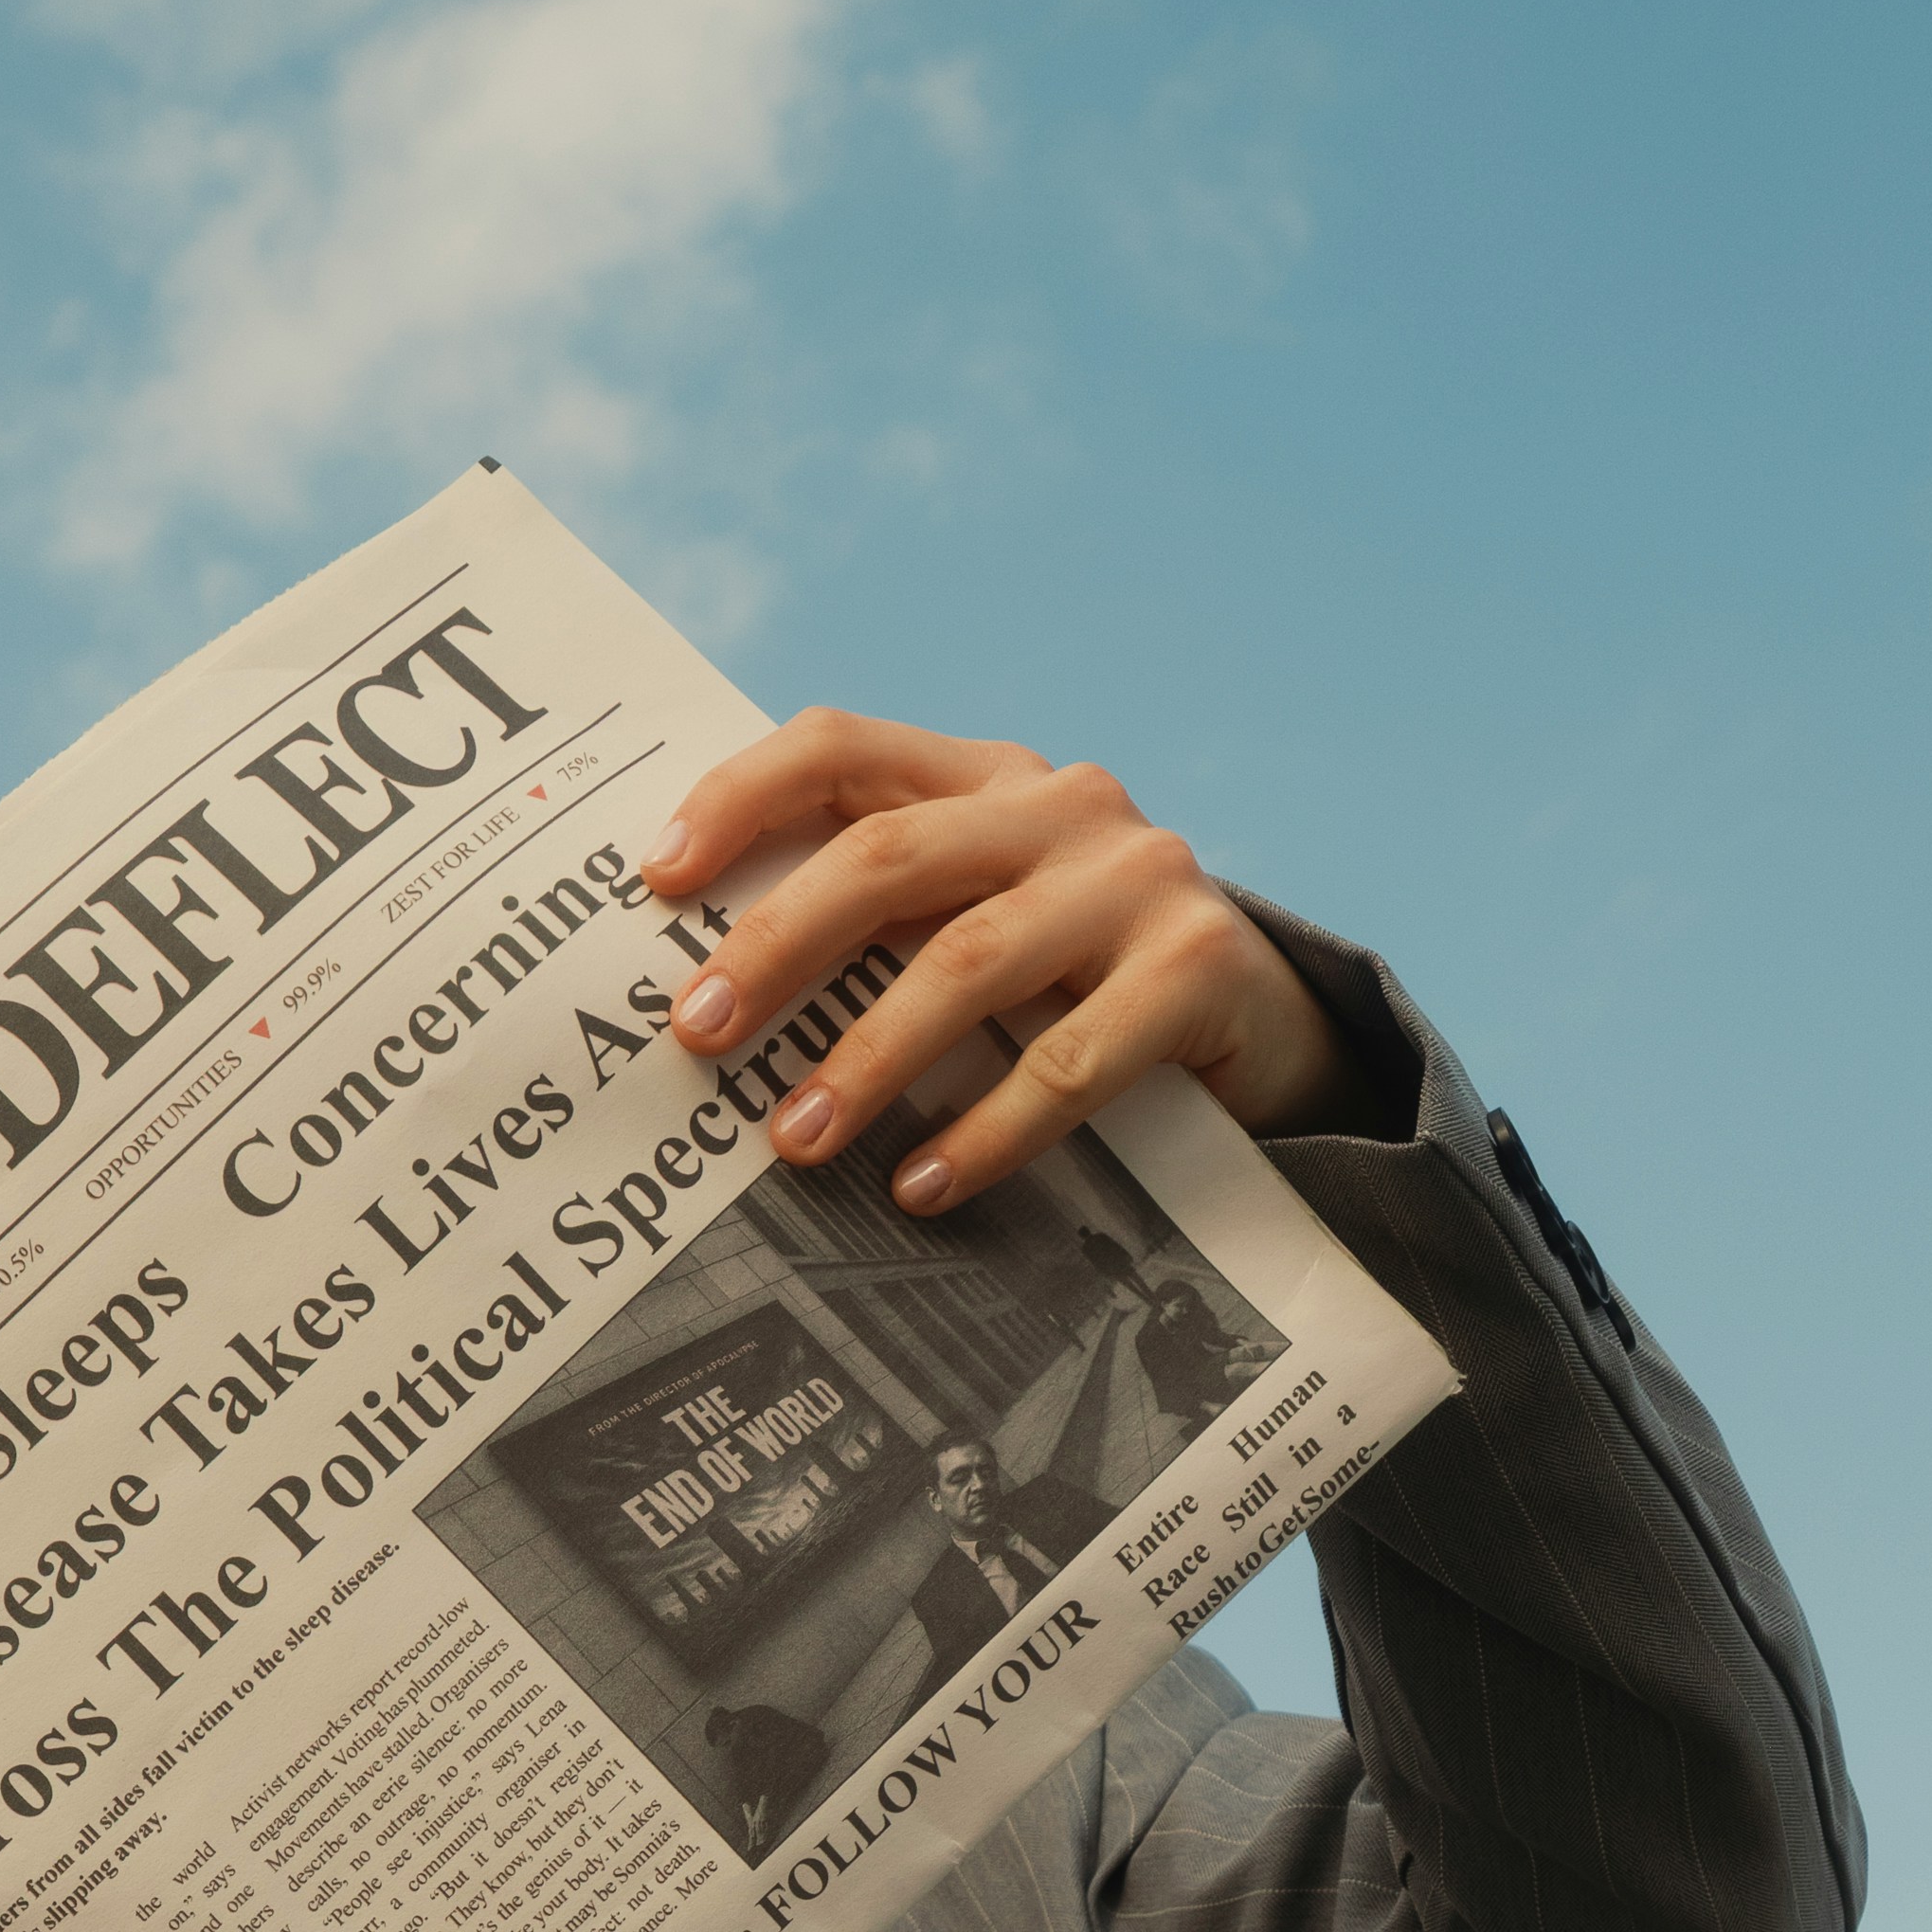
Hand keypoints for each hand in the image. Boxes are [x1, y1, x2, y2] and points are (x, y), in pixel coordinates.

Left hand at [634, 716, 1349, 1216]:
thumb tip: (713, 1000)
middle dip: (776, 948)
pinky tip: (922, 1185)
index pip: (838, 747)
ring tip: (793, 1142)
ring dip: (866, 1061)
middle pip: (885, 855)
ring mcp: (1136, 879)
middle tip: (694, 1037)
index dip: (738, 799)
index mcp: (988, 778)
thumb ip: (890, 923)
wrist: (1275, 1031)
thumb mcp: (989, 924)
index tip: (656, 883)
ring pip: (966, 962)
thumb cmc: (1087, 986)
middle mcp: (1061, 807)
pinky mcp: (1199, 966)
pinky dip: (985, 1131)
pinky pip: (1069, 1062)